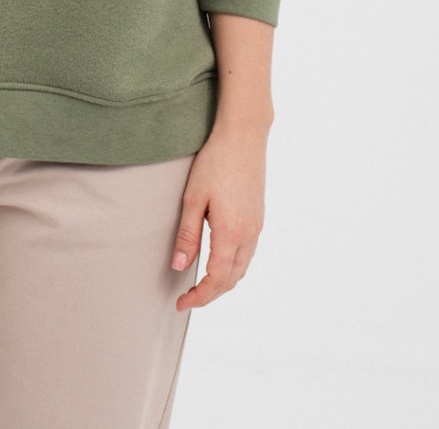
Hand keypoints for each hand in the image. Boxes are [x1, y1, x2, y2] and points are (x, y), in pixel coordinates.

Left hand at [170, 124, 267, 310]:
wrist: (243, 136)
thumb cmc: (215, 162)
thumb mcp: (193, 198)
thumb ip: (187, 235)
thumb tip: (180, 266)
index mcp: (231, 232)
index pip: (216, 279)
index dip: (200, 296)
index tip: (182, 303)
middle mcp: (249, 234)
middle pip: (232, 280)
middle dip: (210, 294)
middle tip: (188, 298)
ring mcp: (257, 226)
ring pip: (242, 268)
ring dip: (223, 282)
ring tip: (201, 284)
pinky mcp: (258, 217)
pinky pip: (248, 254)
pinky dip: (233, 267)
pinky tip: (219, 261)